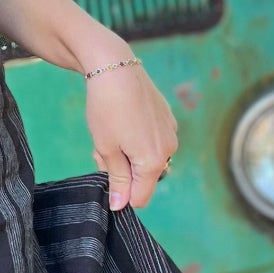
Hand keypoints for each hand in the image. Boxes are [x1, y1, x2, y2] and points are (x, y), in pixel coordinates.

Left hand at [85, 58, 179, 209]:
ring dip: (129, 154)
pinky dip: (137, 138)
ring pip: (147, 158)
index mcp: (153, 162)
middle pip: (144, 178)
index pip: (139, 198)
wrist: (115, 67)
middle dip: (123, 170)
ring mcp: (171, 132)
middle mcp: (169, 150)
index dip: (120, 192)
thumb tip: (120, 205)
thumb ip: (117, 179)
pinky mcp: (168, 118)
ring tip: (112, 131)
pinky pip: (152, 140)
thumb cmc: (107, 109)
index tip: (104, 170)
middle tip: (103, 148)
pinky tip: (124, 118)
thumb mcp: (106, 148)